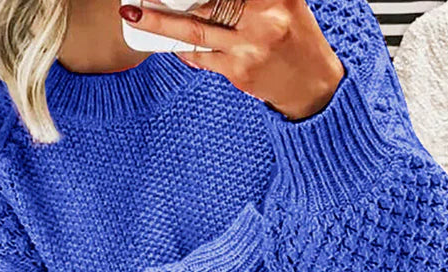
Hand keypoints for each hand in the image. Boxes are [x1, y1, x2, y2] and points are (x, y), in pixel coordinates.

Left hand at [119, 0, 344, 119]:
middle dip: (170, 2)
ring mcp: (249, 49)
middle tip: (141, 1)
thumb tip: (204, 0)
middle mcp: (263, 20)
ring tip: (135, 15)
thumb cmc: (297, 40)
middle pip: (206, 3)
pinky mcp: (239, 73)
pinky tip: (172, 44)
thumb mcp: (288, 3)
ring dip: (160, 23)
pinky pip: (202, 58)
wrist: (312, 87)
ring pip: (195, 31)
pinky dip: (184, 50)